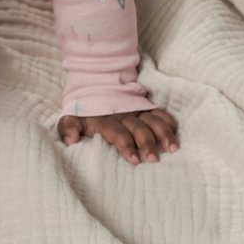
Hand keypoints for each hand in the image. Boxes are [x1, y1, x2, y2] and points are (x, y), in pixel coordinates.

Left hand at [57, 107, 179, 163]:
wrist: (94, 85)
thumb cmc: (84, 111)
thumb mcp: (71, 117)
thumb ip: (68, 128)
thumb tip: (72, 139)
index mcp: (105, 120)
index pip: (117, 133)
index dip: (125, 145)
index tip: (134, 159)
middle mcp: (123, 115)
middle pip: (138, 128)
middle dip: (147, 143)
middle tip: (153, 159)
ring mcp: (136, 111)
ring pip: (152, 120)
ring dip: (163, 133)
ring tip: (173, 148)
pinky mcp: (145, 108)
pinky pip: (160, 113)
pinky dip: (168, 121)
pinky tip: (175, 133)